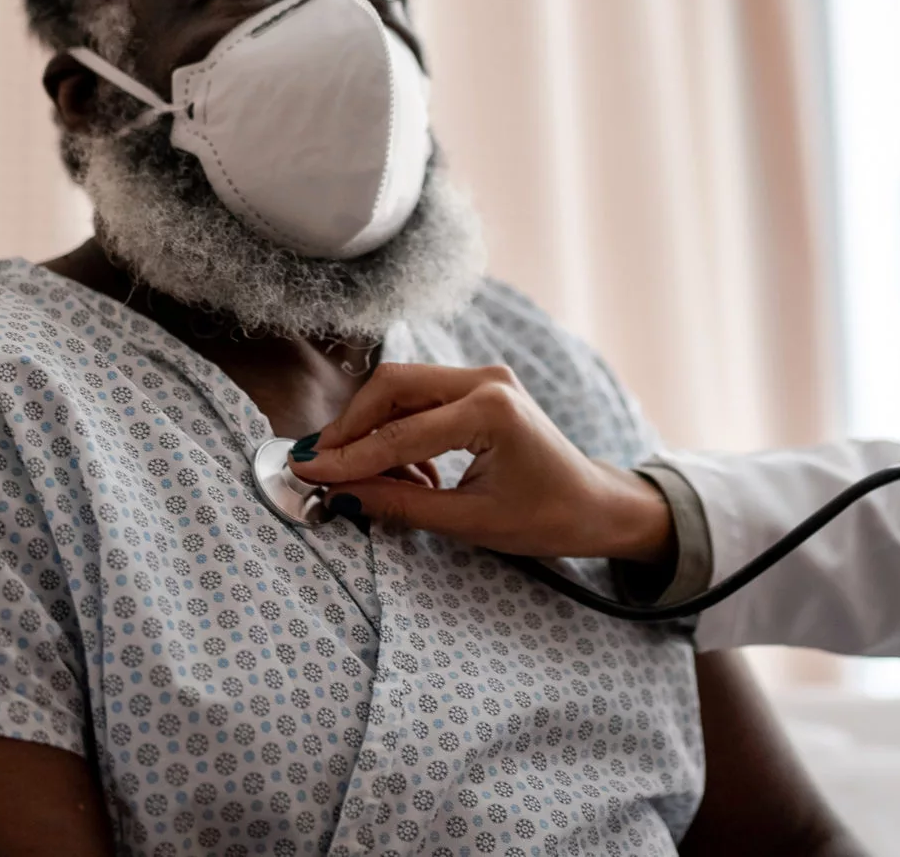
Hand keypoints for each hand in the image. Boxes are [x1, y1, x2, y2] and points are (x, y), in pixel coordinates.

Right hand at [290, 363, 676, 561]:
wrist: (593, 503)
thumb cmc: (546, 517)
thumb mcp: (471, 522)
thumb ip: (402, 504)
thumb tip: (340, 494)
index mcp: (491, 410)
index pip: (400, 433)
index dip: (348, 456)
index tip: (306, 472)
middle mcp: (486, 380)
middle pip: (393, 386)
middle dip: (351, 426)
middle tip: (319, 465)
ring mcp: (484, 377)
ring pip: (402, 389)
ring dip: (373, 429)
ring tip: (364, 479)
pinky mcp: (479, 387)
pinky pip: (421, 399)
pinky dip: (398, 430)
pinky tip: (405, 474)